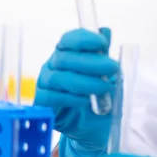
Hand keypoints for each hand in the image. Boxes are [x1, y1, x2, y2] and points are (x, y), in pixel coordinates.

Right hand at [33, 28, 118, 156]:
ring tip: (104, 88)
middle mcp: (53, 64)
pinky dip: (71, 98)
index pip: (69, 39)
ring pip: (60, 78)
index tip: (103, 44)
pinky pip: (52, 97)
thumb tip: (105, 30)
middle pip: (65, 58)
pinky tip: (85, 101)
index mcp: (66, 52)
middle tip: (113, 68)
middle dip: (91, 62)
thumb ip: (103, 53)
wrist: (92, 126)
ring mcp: (46, 83)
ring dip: (85, 82)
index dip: (85, 39)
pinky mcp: (43, 102)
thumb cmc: (97, 95)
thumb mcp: (106, 74)